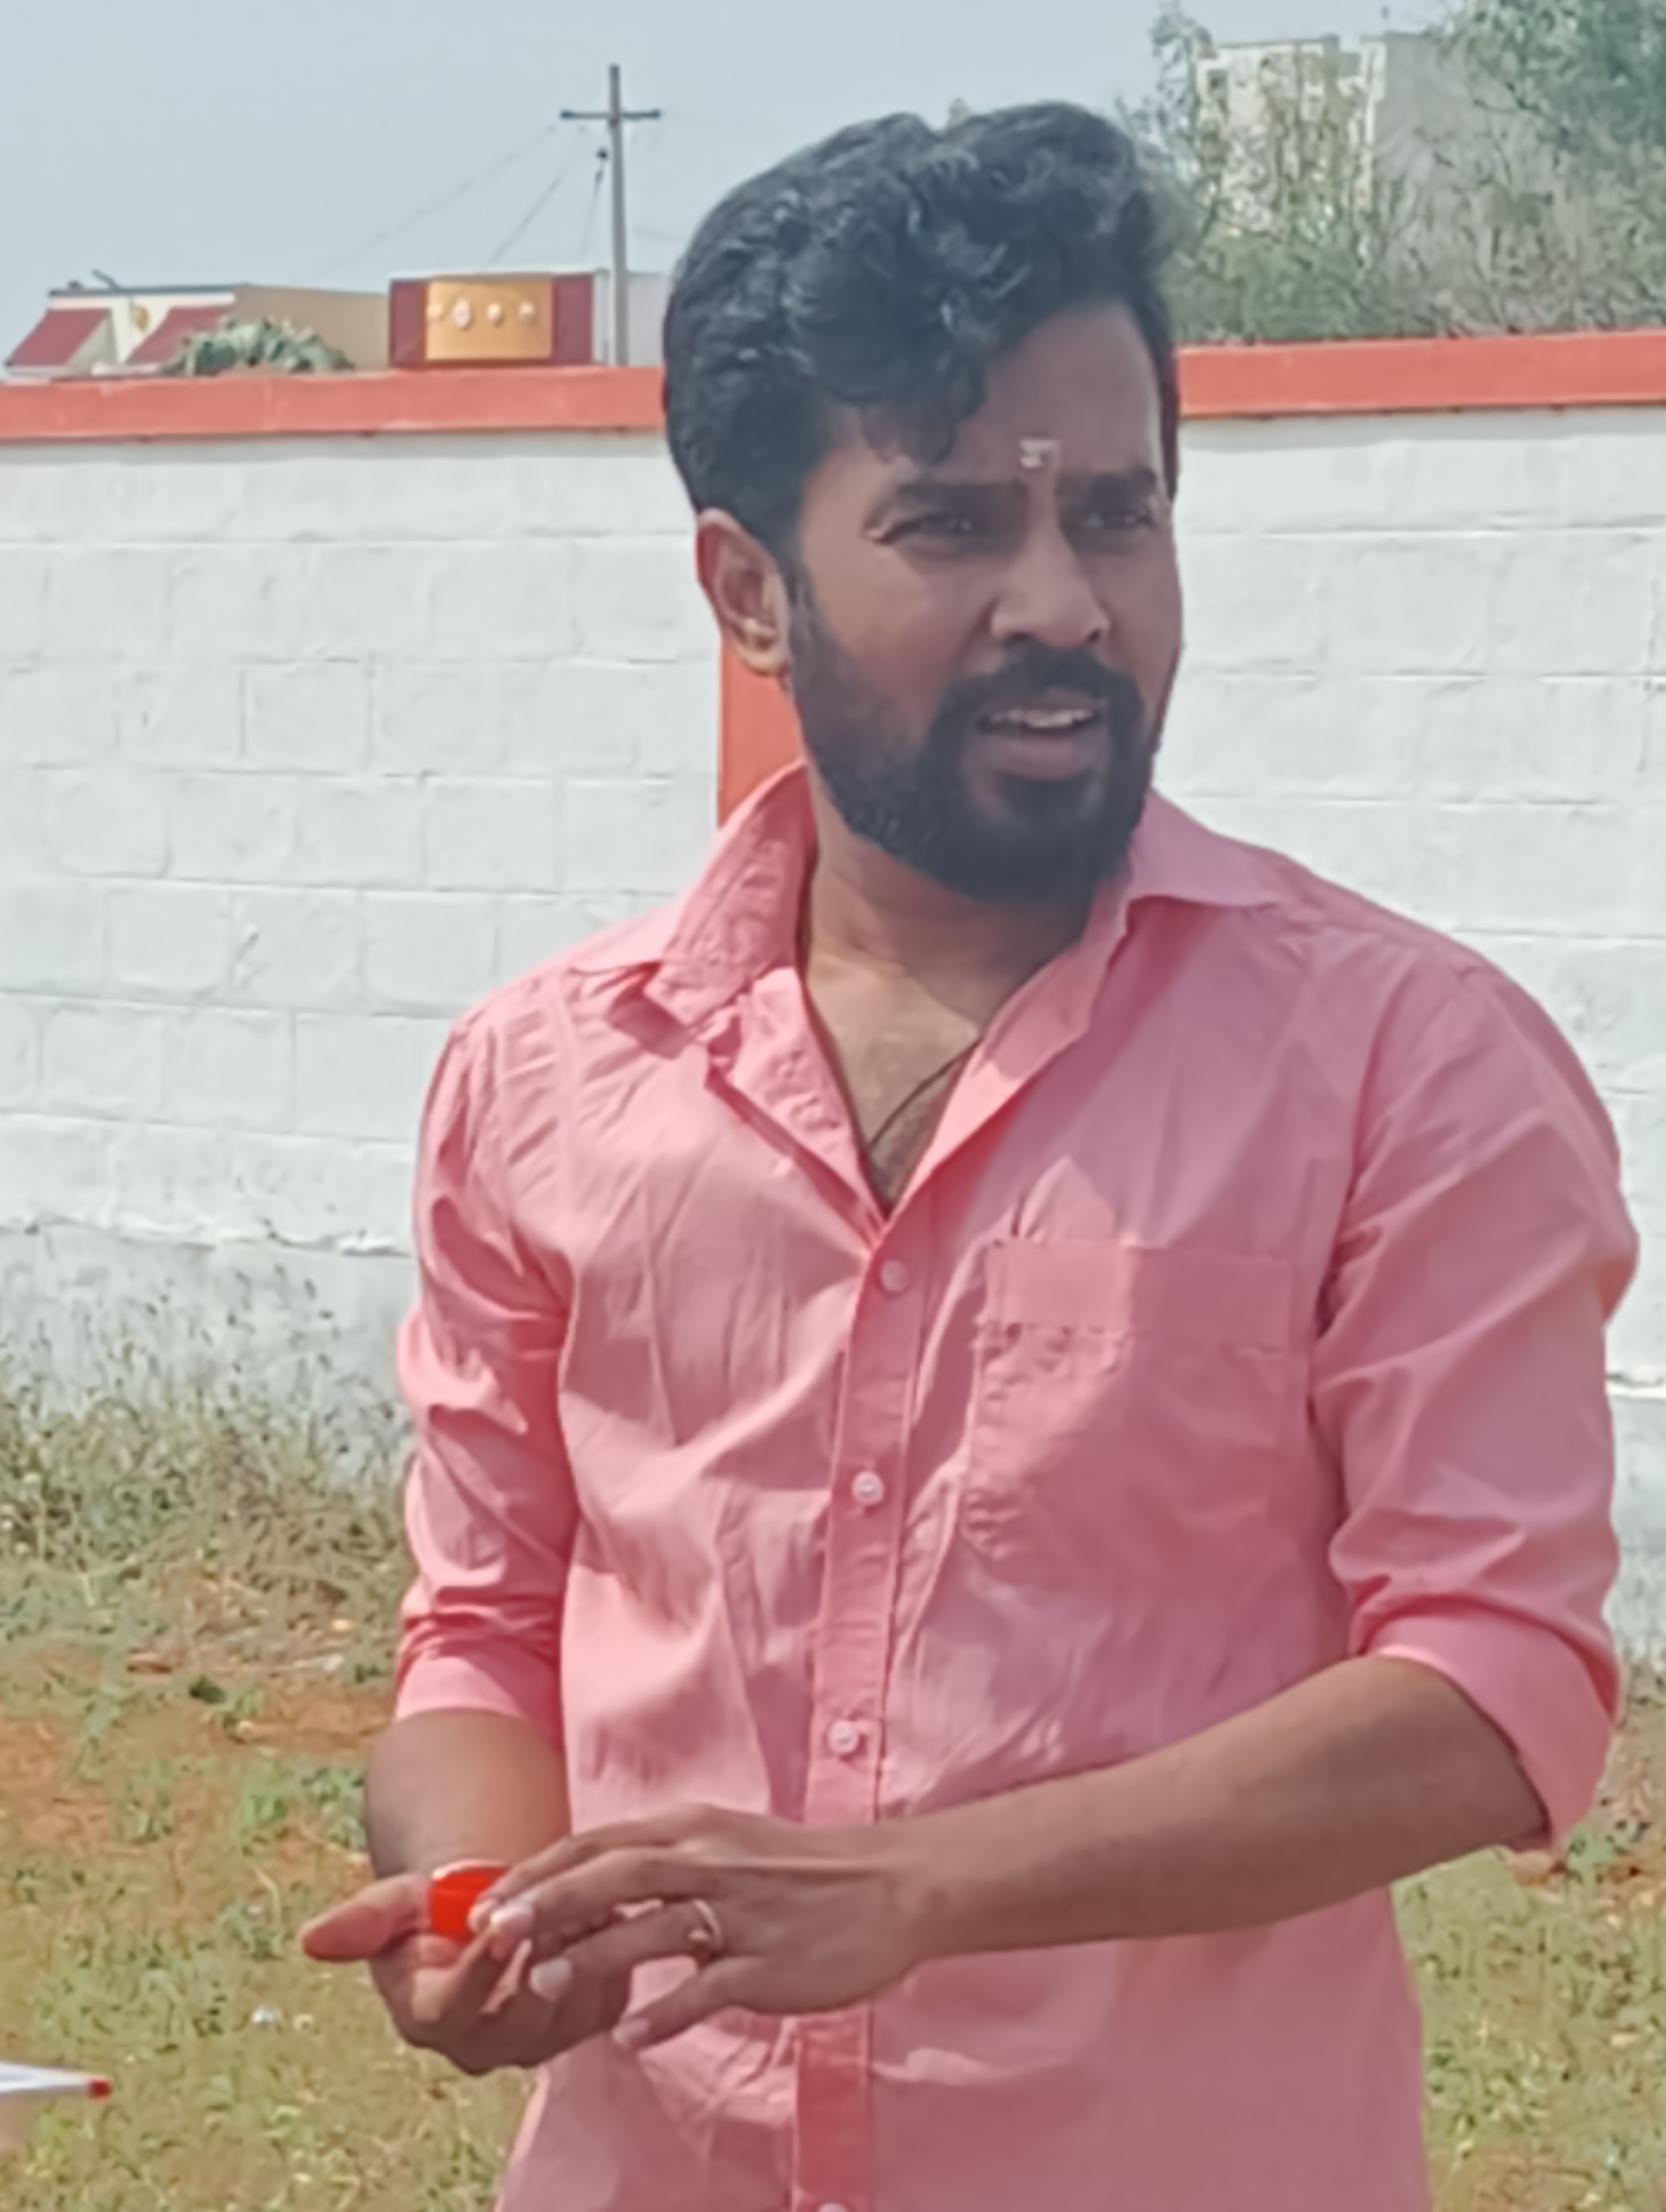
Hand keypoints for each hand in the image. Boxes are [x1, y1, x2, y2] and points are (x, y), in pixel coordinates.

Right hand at [301, 1874, 627, 2075]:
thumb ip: (362, 1921)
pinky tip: (604, 1909)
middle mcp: (485, 2046)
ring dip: (578, 1952)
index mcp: (430, 2020)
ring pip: (569, 2008)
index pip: (455, 2007)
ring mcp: (539, 2041)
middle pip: (521, 2019)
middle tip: (556, 1907)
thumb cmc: (432, 1908)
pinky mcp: (585, 2020)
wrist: (487, 1908)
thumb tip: (311, 1939)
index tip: (502, 1922)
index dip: (480, 1968)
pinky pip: (605, 1998)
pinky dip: (608, 1955)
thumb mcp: (396, 1904)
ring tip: (583, 1898)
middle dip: (539, 1960)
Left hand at [475, 1805, 929, 2053]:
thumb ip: (663, 1863)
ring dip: (593, 1954)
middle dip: (549, 1902)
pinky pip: (708, 1987)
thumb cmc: (800, 1872)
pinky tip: (628, 2036)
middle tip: (495, 1933)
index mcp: (695, 1829)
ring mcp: (742, 1912)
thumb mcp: (726, 1846)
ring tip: (542, 1983)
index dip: (540, 1871)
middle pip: (615, 1874)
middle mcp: (712, 1861)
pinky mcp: (770, 1961)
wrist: (891, 1885)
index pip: (600, 1843)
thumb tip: (590, 1891)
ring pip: (654, 1927)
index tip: (488, 1901)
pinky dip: (665, 2011)